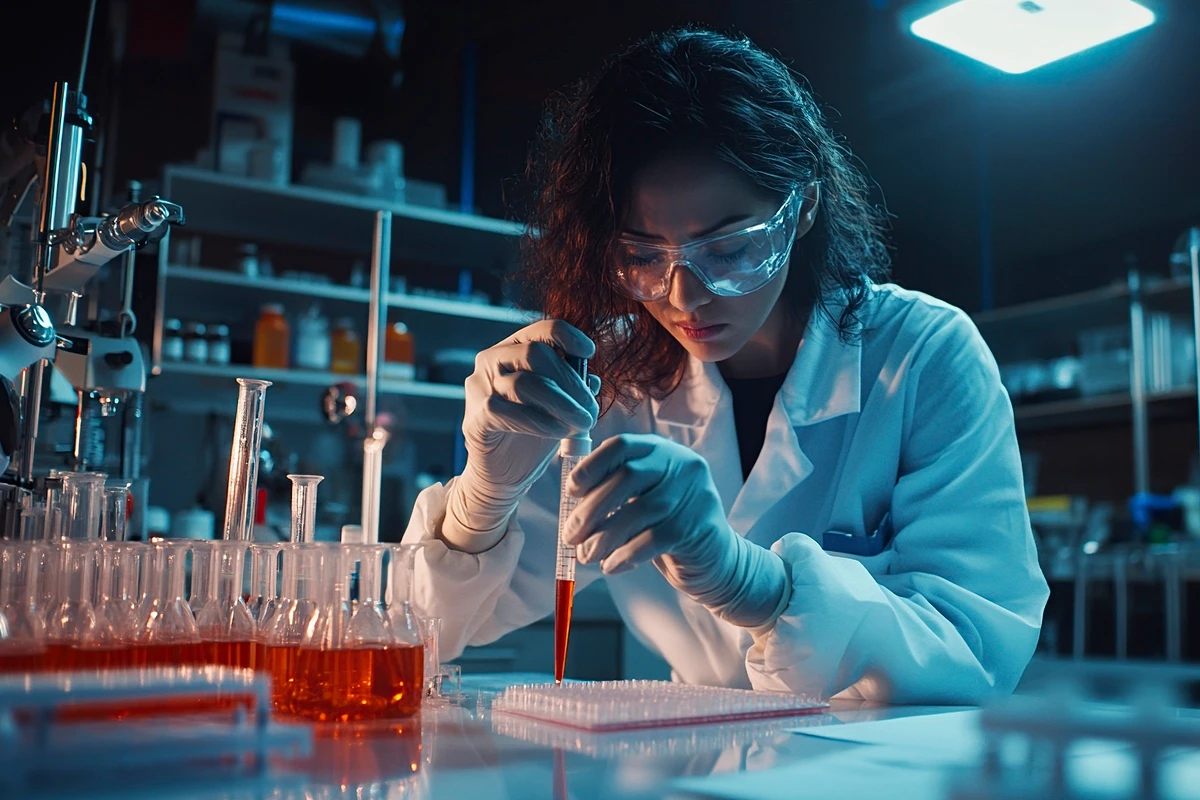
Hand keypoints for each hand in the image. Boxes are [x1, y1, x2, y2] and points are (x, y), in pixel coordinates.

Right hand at [443, 320, 599, 549]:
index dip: (568, 336)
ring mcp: (479, 388)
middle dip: (570, 382)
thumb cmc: (532, 434)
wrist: (503, 474)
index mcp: (513, 350)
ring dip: (561, 404)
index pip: (541, 330)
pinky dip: (539, 422)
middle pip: (534, 354)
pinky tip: (558, 433)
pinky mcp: (474, 418)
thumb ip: (573, 389)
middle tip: (591, 409)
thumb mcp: (559, 407)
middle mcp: (491, 361)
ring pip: (523, 383)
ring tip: (582, 423)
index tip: (589, 353)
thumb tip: (592, 380)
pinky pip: (506, 412)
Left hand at [564, 434, 789, 627]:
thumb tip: (571, 503)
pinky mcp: (698, 528)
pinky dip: (624, 555)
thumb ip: (616, 490)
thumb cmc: (669, 527)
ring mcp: (694, 495)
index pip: (622, 445)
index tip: (571, 492)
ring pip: (638, 512)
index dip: (591, 466)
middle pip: (627, 478)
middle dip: (591, 509)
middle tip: (571, 535)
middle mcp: (681, 466)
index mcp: (663, 451)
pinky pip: (651, 541)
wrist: (717, 562)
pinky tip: (611, 565)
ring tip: (586, 555)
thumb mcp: (646, 498)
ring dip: (603, 537)